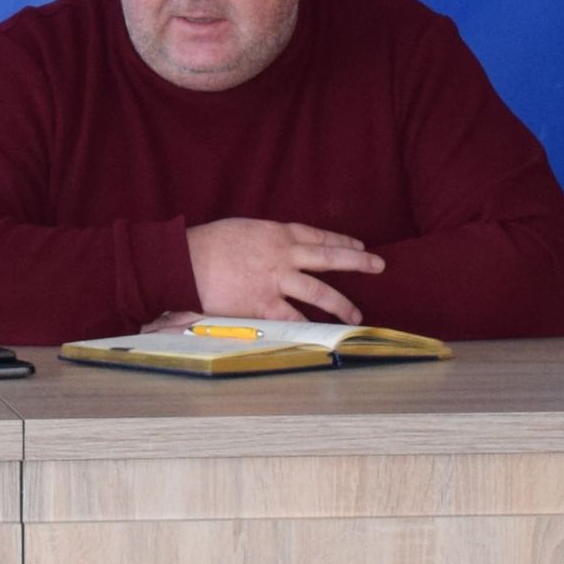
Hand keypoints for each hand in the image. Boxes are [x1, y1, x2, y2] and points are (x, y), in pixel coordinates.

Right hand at [184, 218, 385, 323]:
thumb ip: (264, 240)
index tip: (358, 245)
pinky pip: (295, 317)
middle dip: (358, 261)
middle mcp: (284, 255)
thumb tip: (276, 249)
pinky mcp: (265, 304)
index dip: (341, 240)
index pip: (318, 235)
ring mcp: (277, 281)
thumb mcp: (242, 230)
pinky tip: (325, 333)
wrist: (185, 262)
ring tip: (357, 314)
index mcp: (277, 233)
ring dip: (342, 304)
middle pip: (330, 257)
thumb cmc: (207, 244)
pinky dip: (311, 325)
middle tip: (378, 265)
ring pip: (320, 291)